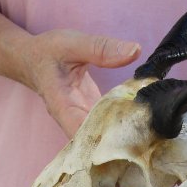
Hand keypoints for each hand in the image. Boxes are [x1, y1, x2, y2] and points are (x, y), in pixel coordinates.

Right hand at [21, 30, 140, 137]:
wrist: (35, 59)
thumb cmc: (48, 53)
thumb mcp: (72, 44)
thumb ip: (102, 48)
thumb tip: (135, 51)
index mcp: (64, 108)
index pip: (86, 135)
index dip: (108, 141)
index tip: (132, 134)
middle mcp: (73, 121)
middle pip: (99, 142)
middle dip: (123, 140)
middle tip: (150, 131)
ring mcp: (84, 120)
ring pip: (106, 135)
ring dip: (126, 132)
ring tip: (150, 126)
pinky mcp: (93, 114)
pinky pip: (109, 123)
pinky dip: (124, 120)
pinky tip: (142, 115)